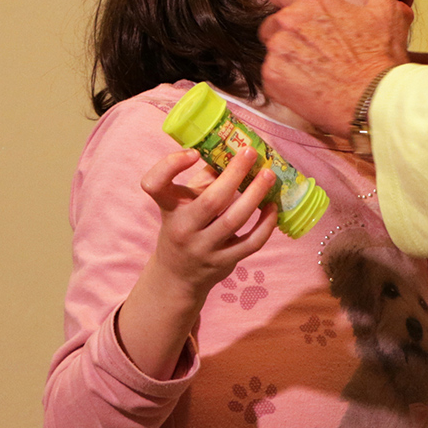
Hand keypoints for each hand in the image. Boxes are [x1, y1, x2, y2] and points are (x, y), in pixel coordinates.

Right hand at [118, 147, 277, 378]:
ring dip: (255, 195)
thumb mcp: (184, 202)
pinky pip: (250, 243)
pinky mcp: (223, 262)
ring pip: (234, 221)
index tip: (193, 153)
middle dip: (234, 174)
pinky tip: (273, 207)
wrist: (178, 275)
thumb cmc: (184, 226)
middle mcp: (183, 228)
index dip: (170, 165)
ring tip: (269, 176)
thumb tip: (233, 152)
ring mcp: (203, 249)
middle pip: (210, 201)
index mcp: (169, 208)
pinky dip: (265, 224)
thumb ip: (205, 179)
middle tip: (251, 153)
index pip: (154, 184)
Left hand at [259, 0, 410, 134]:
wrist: (374, 102)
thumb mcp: (384, 10)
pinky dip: (284, 81)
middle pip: (273, 23)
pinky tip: (309, 86)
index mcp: (313, 2)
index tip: (298, 15)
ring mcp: (278, 51)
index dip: (287, 1)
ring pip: (271, 49)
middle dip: (289, 34)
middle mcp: (289, 22)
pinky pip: (270, 75)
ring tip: (315, 71)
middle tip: (316, 51)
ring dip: (287, 57)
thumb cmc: (380, 58)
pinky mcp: (272, 79)